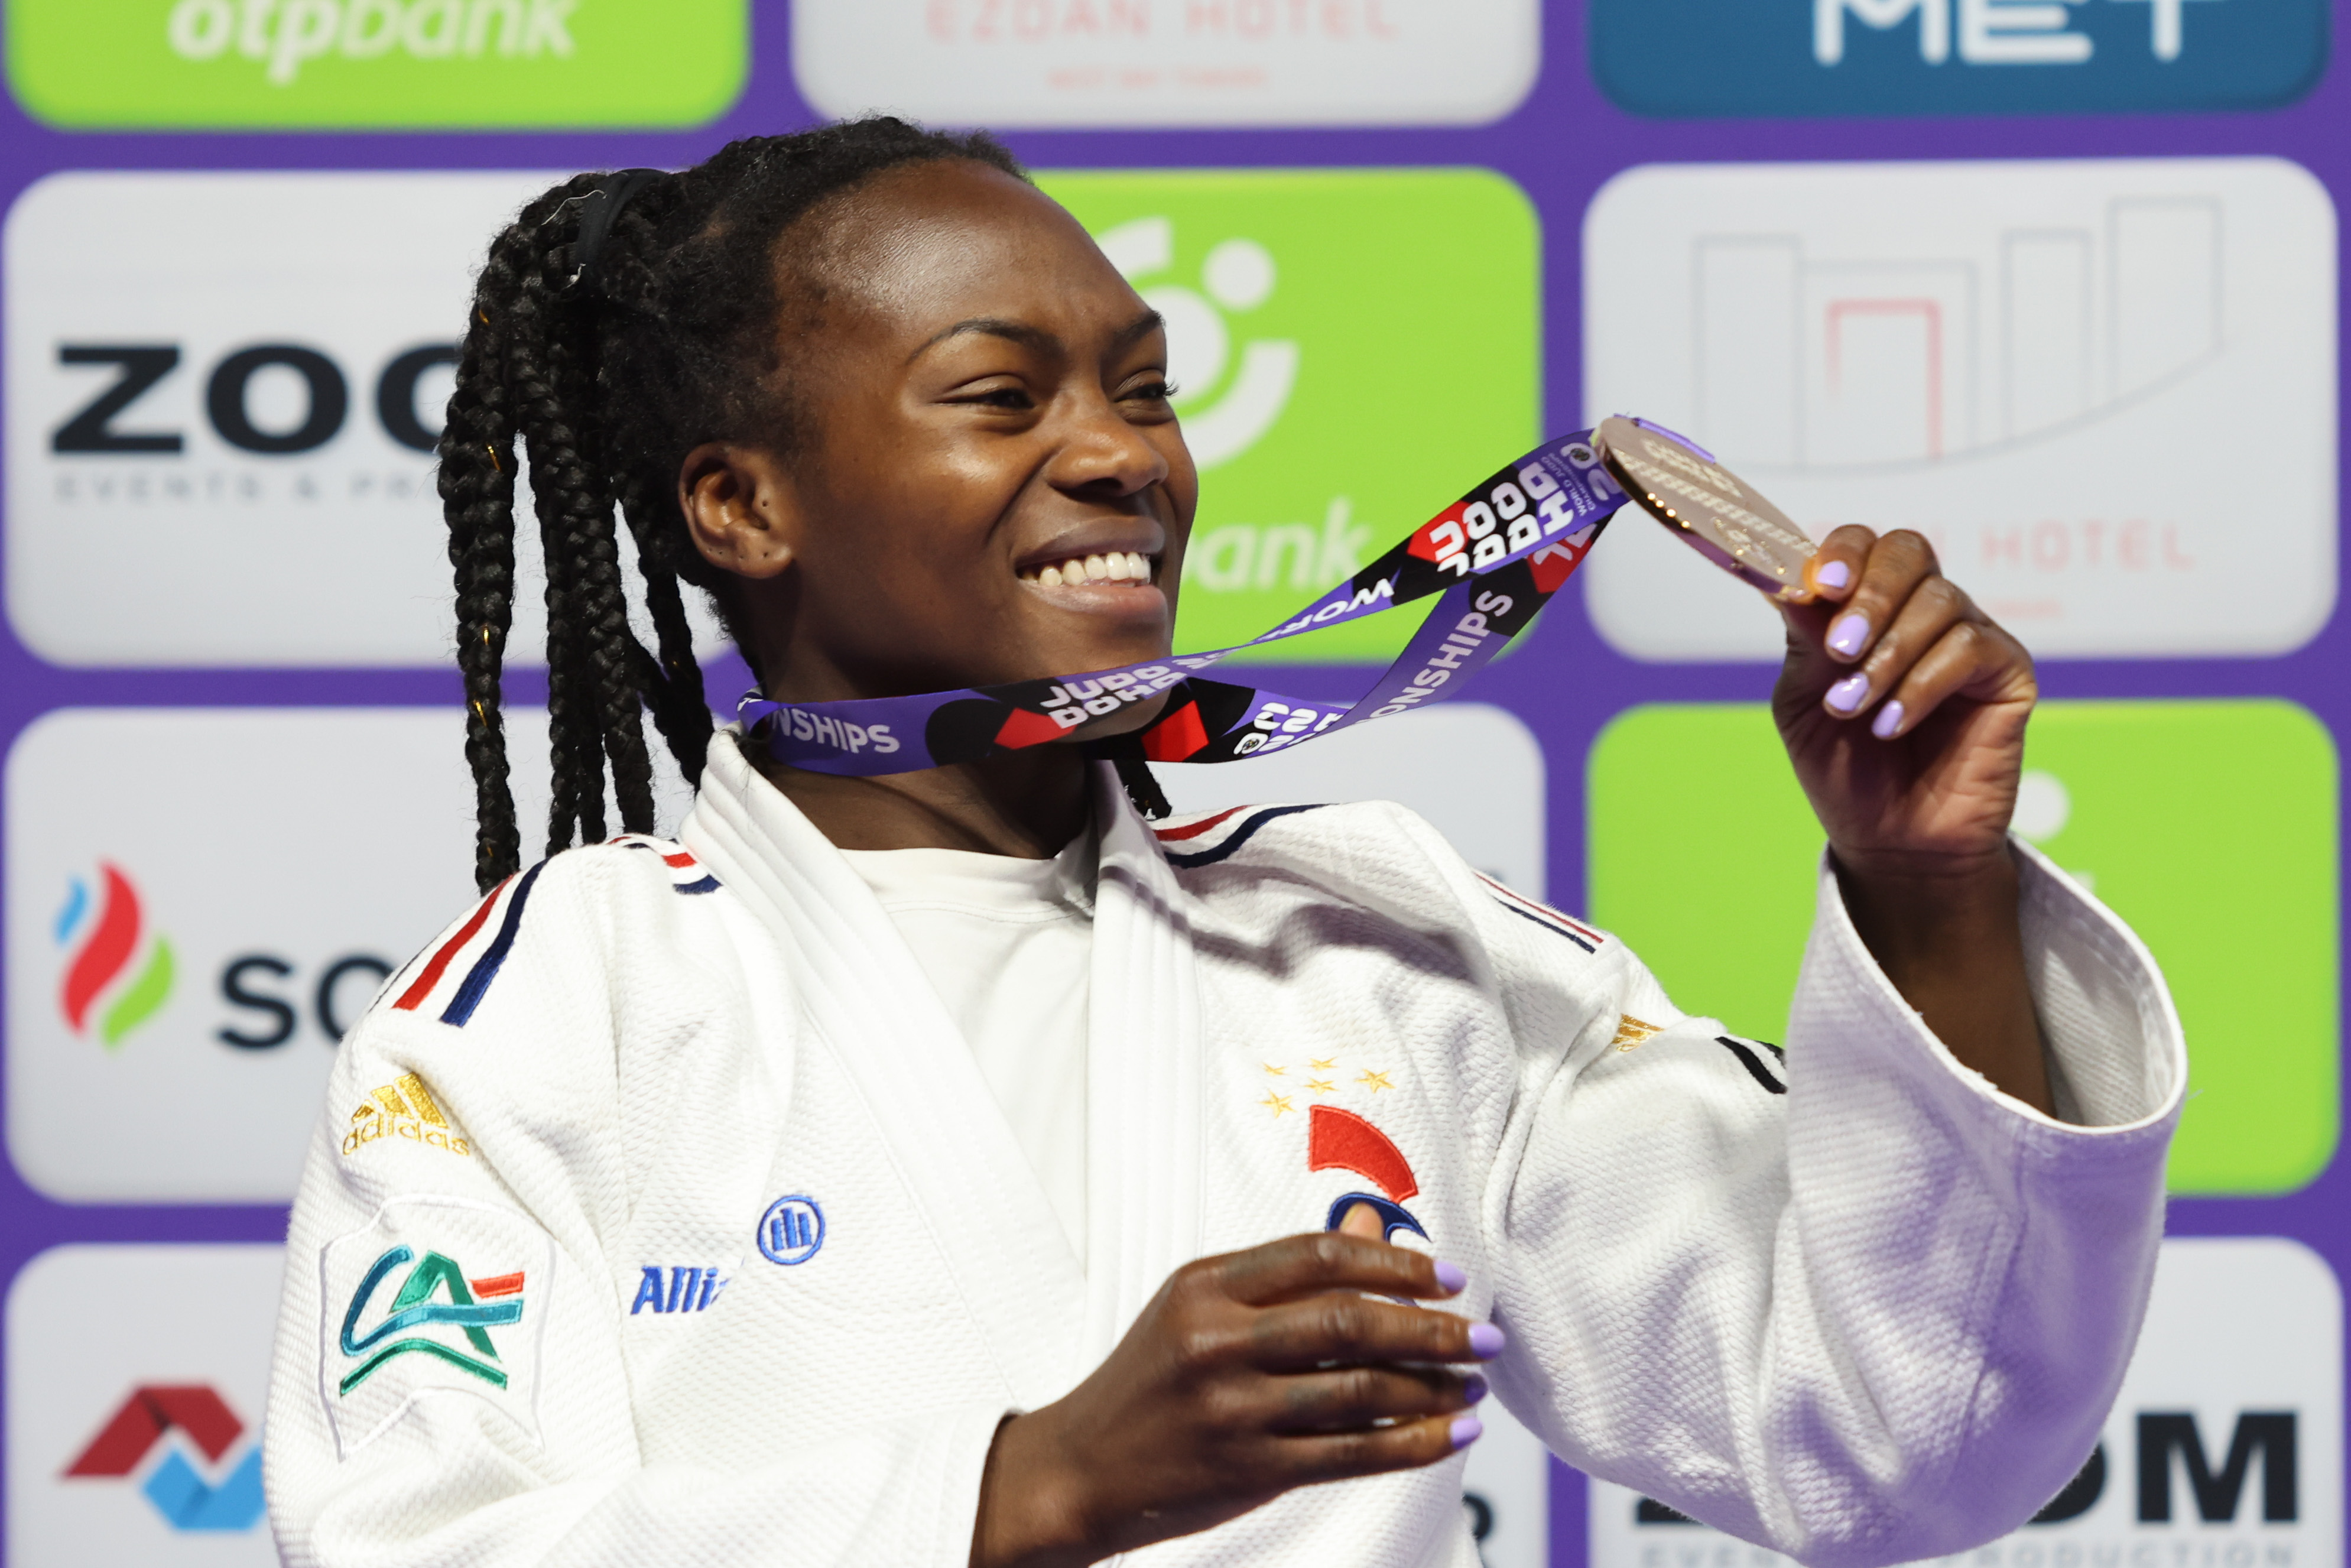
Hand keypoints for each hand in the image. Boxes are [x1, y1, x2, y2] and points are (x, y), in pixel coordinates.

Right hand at [969, 1233, 1496, 1567]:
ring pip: (1359, 1389)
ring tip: (1474, 1386)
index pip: (1319, 1256)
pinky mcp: (1249, 1469)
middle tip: (1484, 1337)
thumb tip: (1374, 1226)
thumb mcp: (1200, 1307)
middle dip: (1432, 1328)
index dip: (1394, 1262)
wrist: (1081, 1470)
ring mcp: (1233, 1408)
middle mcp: (1217, 1340)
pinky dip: (1413, 1443)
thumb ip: (1288, 1273)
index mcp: (1205, 1285)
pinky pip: (1352, 1452)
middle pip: (1349, 1320)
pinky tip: (1452, 1434)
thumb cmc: (1150, 1380)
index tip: (1449, 1277)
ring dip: (1432, 1387)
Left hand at [1772, 527, 2035, 880]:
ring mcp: (1968, 637)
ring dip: (1888, 655)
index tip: (1816, 587)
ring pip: (1938, 600)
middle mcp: (1920, 611)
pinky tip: (1893, 725)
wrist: (1890, 842)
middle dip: (1870, 594)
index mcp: (1867, 607)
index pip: (1863, 545)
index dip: (1841, 553)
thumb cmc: (1846, 769)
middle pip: (1907, 551)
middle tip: (1840, 649)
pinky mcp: (2006, 673)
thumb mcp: (1803, 701)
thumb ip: (1803, 639)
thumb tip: (1792, 579)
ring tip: (1856, 707)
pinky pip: (1969, 648)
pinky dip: (1921, 685)